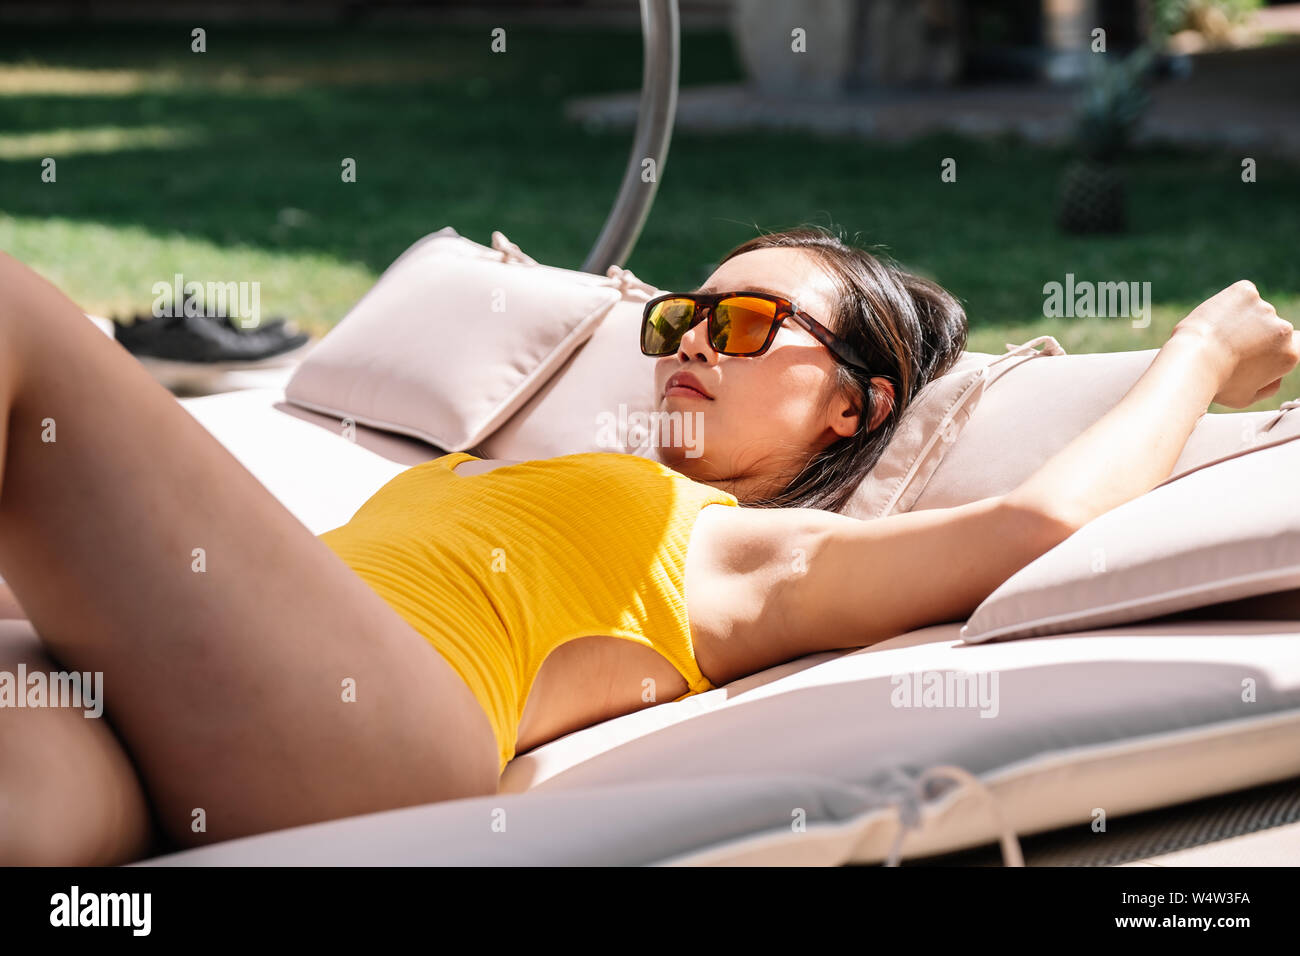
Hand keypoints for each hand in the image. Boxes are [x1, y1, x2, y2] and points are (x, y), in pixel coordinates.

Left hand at [1169, 280, 1299, 408]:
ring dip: (1239, 319)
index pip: (1295, 344)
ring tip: (1216, 337)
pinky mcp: (1246, 291)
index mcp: (1290, 354)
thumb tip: (1276, 376)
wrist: (1193, 360)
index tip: (1260, 350)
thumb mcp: (1247, 398)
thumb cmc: (1216, 384)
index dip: (1276, 347)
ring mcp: (1265, 307)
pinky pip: (1240, 295)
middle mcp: (1284, 329)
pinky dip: (1228, 303)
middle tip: (1227, 348)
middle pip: (1271, 328)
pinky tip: (1214, 320)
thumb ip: (1269, 386)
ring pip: (1253, 312)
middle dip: (1254, 335)